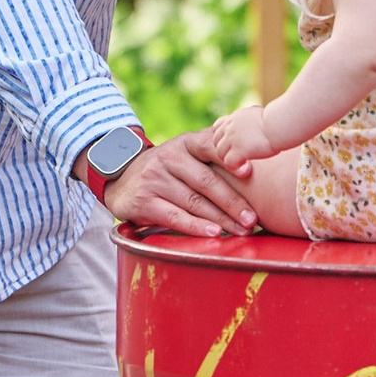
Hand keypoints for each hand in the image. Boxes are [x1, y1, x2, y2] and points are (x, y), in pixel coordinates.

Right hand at [99, 128, 257, 238]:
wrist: (120, 179)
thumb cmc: (167, 169)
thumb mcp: (184, 153)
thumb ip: (212, 150)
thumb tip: (255, 153)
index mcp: (184, 143)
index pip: (210, 147)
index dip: (230, 159)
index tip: (250, 172)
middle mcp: (168, 157)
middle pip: (206, 181)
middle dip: (233, 202)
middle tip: (253, 218)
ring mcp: (154, 179)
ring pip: (194, 202)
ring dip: (221, 219)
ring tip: (241, 230)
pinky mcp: (144, 201)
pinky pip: (175, 217)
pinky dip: (196, 227)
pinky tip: (214, 233)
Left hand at [208, 106, 274, 174]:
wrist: (280, 125)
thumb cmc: (277, 120)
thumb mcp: (259, 113)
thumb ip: (251, 118)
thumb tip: (256, 115)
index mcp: (235, 117)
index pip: (217, 127)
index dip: (222, 137)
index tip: (232, 144)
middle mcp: (230, 126)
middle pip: (216, 141)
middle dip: (225, 150)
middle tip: (238, 157)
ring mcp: (232, 138)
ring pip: (220, 153)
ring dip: (229, 159)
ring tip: (242, 164)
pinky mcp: (238, 150)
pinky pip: (228, 163)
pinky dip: (235, 167)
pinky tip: (245, 168)